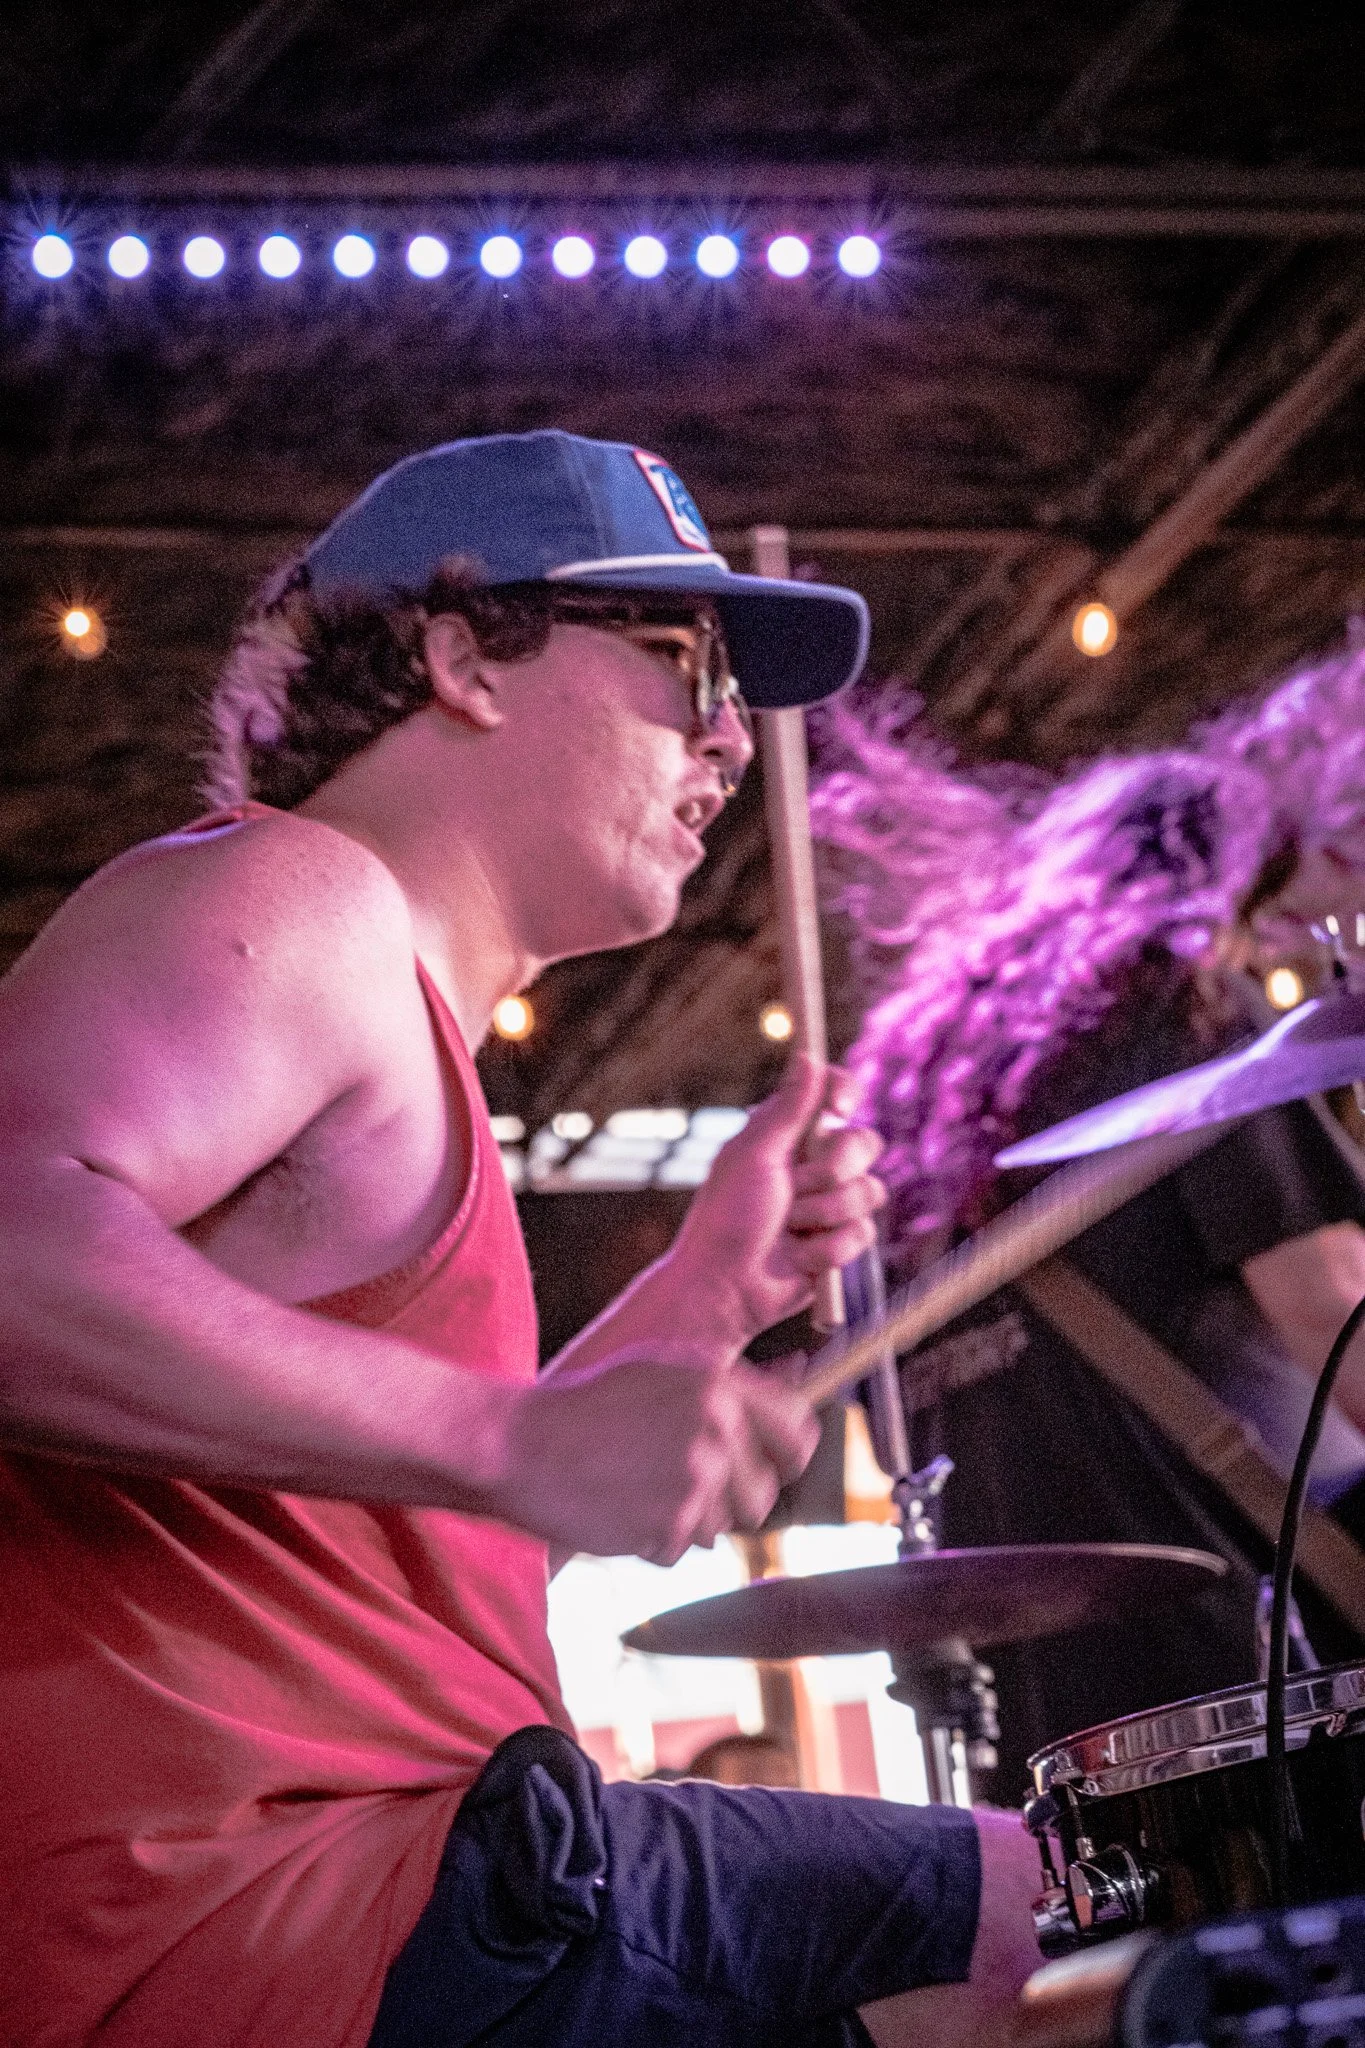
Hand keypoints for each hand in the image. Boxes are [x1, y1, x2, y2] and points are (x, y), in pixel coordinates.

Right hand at [488, 1344, 819, 1562]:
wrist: (518, 1443)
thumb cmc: (586, 1406)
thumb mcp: (662, 1371)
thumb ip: (729, 1383)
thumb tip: (797, 1379)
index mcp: (718, 1386)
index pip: (798, 1430)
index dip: (788, 1454)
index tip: (771, 1465)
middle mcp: (716, 1430)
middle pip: (765, 1492)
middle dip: (733, 1500)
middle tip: (687, 1489)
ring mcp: (693, 1480)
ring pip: (722, 1527)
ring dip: (688, 1521)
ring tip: (640, 1492)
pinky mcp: (667, 1524)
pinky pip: (681, 1551)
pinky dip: (654, 1542)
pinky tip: (620, 1511)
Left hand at [666, 1053, 885, 1348]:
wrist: (726, 1289)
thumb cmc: (727, 1218)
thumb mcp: (753, 1156)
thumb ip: (786, 1110)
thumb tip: (809, 1056)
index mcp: (787, 1135)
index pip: (833, 1095)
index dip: (845, 1093)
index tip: (841, 1106)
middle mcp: (812, 1164)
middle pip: (864, 1143)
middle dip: (834, 1168)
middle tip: (796, 1185)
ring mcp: (829, 1204)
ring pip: (868, 1192)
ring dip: (825, 1214)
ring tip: (789, 1228)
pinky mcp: (839, 1242)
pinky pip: (861, 1234)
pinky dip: (828, 1248)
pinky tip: (799, 1257)